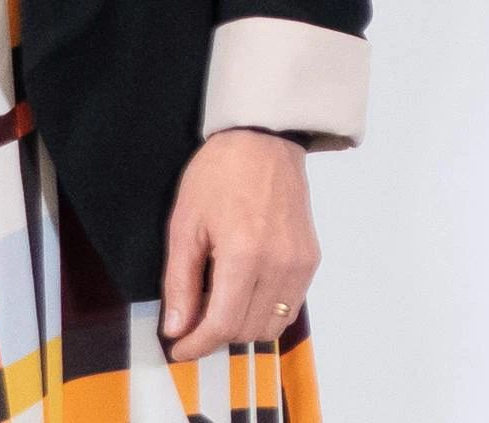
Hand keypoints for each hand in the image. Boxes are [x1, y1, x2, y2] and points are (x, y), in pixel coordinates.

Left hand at [160, 130, 319, 363]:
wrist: (264, 141)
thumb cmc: (219, 175)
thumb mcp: (185, 226)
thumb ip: (180, 283)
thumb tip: (177, 329)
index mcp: (244, 256)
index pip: (222, 326)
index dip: (196, 346)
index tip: (179, 348)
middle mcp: (280, 265)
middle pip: (247, 331)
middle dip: (217, 335)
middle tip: (195, 318)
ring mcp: (301, 263)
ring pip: (272, 326)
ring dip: (243, 326)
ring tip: (221, 303)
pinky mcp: (311, 259)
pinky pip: (291, 306)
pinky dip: (266, 312)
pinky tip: (246, 291)